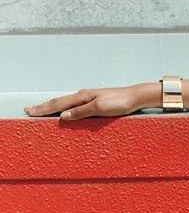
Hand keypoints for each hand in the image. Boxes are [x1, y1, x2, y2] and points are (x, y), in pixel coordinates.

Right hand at [24, 85, 143, 120]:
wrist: (135, 97)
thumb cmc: (120, 103)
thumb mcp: (100, 108)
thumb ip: (81, 112)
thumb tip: (63, 115)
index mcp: (82, 97)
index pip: (58, 104)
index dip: (43, 109)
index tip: (30, 111)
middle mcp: (83, 96)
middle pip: (59, 102)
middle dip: (43, 107)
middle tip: (29, 110)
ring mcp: (89, 98)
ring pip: (66, 103)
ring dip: (52, 107)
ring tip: (42, 110)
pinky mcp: (95, 102)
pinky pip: (74, 105)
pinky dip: (64, 108)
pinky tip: (65, 110)